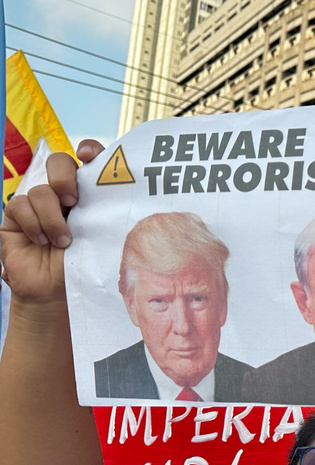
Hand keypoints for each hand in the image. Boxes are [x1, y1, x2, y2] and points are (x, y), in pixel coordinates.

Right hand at [0, 140, 103, 305]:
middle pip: (59, 162)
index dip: (89, 151)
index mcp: (90, 195)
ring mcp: (39, 203)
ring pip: (41, 190)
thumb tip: (125, 199)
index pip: (90, 161)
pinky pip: (20, 204)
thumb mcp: (102, 239)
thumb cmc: (85, 266)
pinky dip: (34, 224)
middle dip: (64, 177)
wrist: (56, 293)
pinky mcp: (17, 215)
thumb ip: (107, 216)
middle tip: (73, 201)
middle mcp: (63, 194)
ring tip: (63, 242)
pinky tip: (41, 241)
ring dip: (52, 217)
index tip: (89, 154)